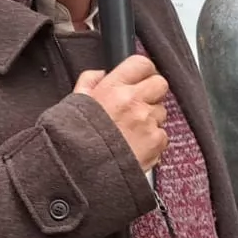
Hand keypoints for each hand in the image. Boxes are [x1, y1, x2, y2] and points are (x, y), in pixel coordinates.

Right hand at [77, 55, 167, 171]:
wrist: (81, 174)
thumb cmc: (74, 141)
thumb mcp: (74, 104)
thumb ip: (88, 83)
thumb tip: (100, 74)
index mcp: (112, 89)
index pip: (141, 64)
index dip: (143, 71)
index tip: (141, 78)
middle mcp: (132, 102)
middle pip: (160, 84)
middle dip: (152, 93)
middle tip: (139, 105)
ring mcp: (146, 122)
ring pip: (162, 112)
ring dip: (151, 119)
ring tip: (131, 133)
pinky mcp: (156, 142)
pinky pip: (163, 135)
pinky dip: (153, 141)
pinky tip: (135, 147)